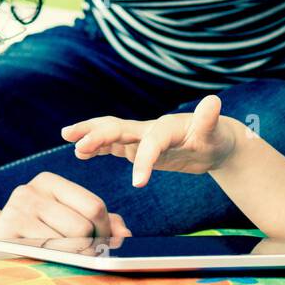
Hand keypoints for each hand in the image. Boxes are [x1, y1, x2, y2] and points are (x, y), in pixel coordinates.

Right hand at [0, 171, 130, 253]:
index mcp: (48, 182)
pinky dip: (54, 263)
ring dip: (72, 257)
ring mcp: (15, 213)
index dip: (105, 230)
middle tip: (85, 255)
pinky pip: (46, 256)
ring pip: (66, 244)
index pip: (93, 206)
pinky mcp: (6, 236)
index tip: (103, 243)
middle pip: (82, 227)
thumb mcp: (68, 218)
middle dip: (89, 246)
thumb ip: (101, 221)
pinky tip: (48, 260)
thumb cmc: (40, 232)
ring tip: (65, 257)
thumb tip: (125, 234)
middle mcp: (29, 192)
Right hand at [61, 94, 237, 186]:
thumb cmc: (214, 138)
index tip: (139, 183)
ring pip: (111, 133)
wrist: (212, 141)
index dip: (144, 160)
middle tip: (78, 144)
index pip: (152, 142)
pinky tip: (80, 152)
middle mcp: (150, 129)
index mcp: (168, 127)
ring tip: (69, 136)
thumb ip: (209, 119)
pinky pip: (113, 145)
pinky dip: (97, 147)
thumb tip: (213, 100)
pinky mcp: (137, 146)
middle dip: (100, 135)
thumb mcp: (215, 133)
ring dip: (90, 135)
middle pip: (120, 128)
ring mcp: (141, 137)